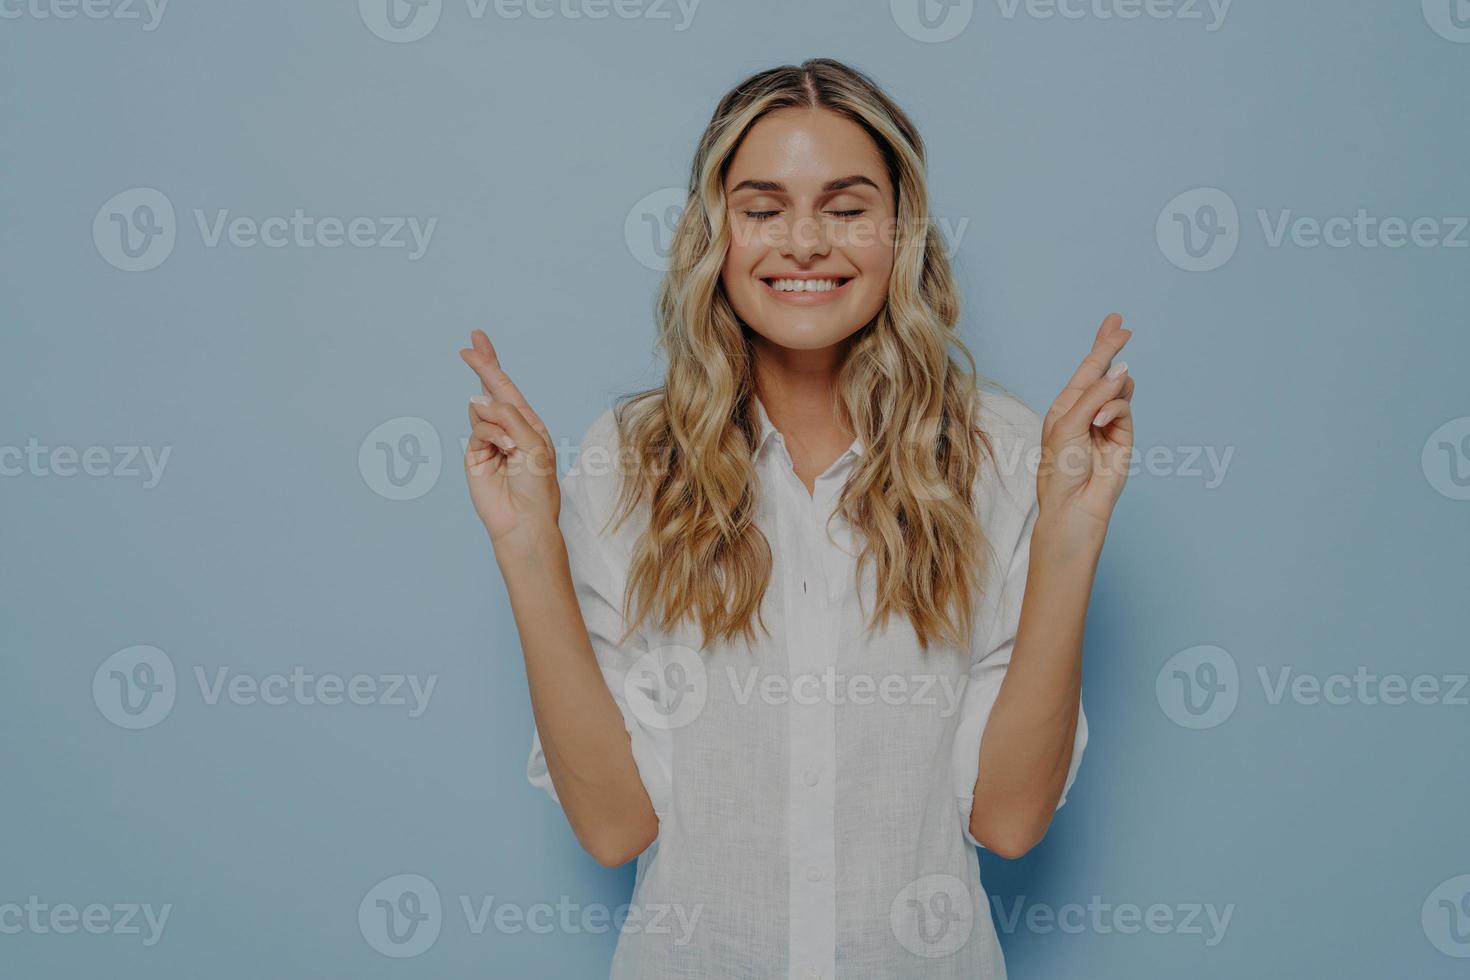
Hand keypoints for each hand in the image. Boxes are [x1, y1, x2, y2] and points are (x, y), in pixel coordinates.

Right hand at [459, 329, 560, 547]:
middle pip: (489, 390)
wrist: (525, 520)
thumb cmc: (538, 485)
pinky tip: (504, 450)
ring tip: (512, 446)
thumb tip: (476, 400)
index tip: (477, 338)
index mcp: (527, 423)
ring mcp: (490, 441)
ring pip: (483, 412)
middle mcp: (507, 428)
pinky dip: (493, 435)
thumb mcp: (534, 444)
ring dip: (497, 421)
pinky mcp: (475, 455)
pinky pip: (479, 430)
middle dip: (482, 366)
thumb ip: (509, 417)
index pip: (506, 387)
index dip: (491, 363)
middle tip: (468, 345)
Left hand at [1037, 313, 1136, 540]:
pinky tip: (1100, 422)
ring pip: (1119, 388)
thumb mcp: (1068, 424)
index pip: (1087, 369)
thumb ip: (1094, 396)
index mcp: (1066, 406)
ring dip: (1110, 390)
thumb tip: (1120, 371)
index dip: (1101, 345)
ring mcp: (1107, 422)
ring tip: (1096, 411)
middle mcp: (1087, 410)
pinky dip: (1114, 408)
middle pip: (1105, 371)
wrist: (1074, 504)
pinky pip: (1124, 407)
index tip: (1115, 321)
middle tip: (1123, 327)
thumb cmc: (1059, 468)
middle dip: (1112, 348)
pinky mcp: (1123, 434)